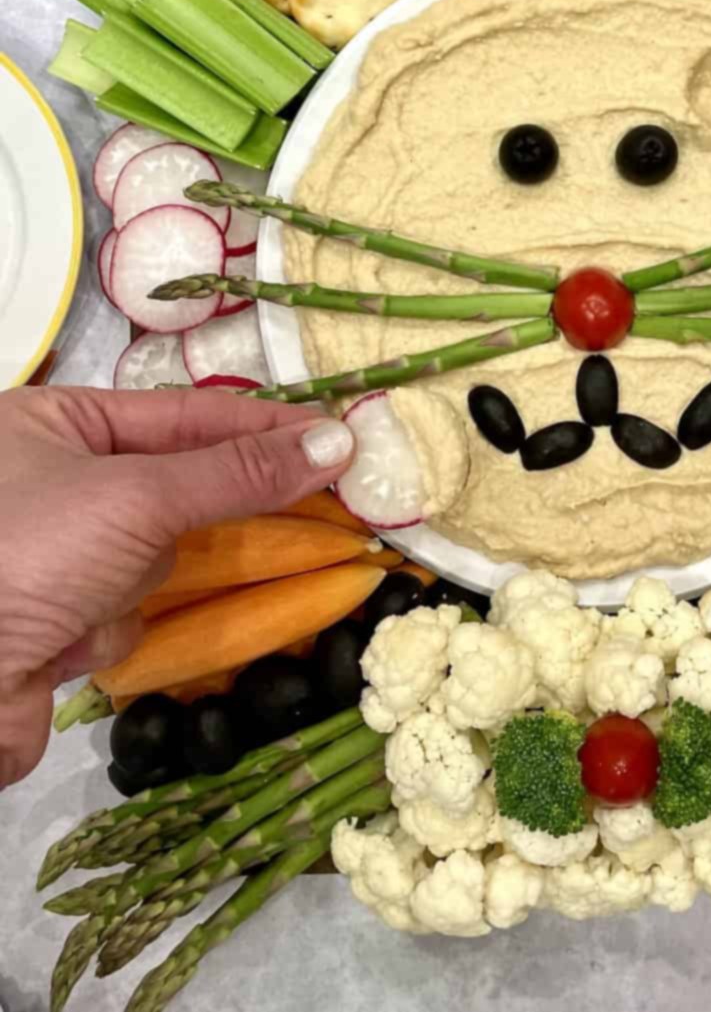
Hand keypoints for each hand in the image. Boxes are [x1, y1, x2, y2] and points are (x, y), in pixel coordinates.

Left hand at [0, 387, 354, 788]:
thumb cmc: (29, 555)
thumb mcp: (139, 497)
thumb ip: (239, 473)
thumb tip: (338, 441)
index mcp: (52, 422)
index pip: (182, 412)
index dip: (262, 425)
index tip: (338, 435)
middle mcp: (51, 479)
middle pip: (174, 484)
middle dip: (207, 507)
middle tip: (316, 498)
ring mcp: (55, 554)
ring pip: (155, 554)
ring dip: (140, 582)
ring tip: (96, 596)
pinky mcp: (59, 619)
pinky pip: (127, 609)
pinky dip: (112, 628)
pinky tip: (71, 641)